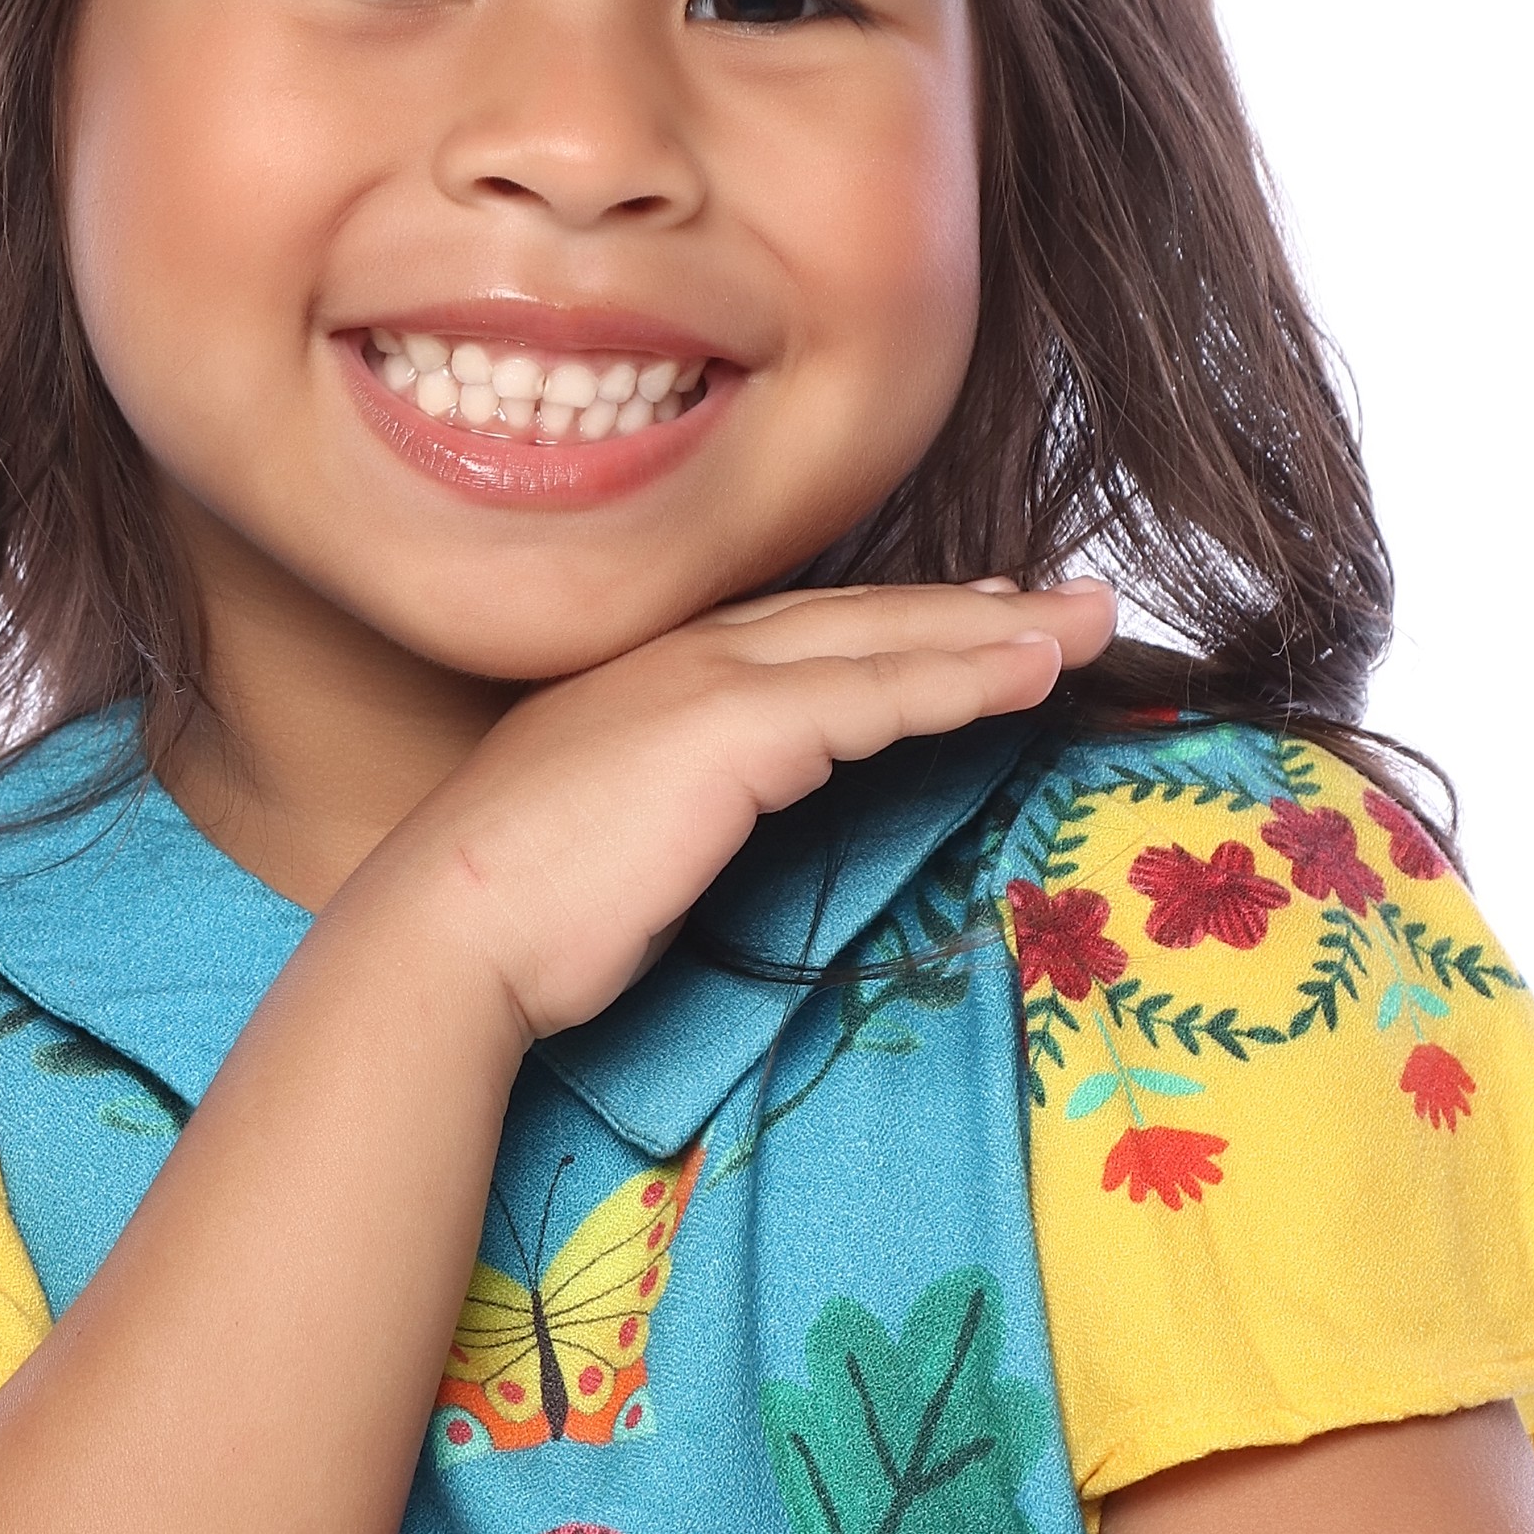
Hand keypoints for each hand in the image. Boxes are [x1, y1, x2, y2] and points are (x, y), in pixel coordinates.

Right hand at [357, 576, 1114, 1037]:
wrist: (444, 933)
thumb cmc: (510, 920)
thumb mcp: (610, 847)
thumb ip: (674, 816)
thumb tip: (704, 839)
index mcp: (649, 681)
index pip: (799, 635)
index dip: (896, 624)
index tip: (975, 620)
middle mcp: (682, 656)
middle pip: (858, 616)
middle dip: (973, 605)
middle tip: (1067, 601)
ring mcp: (709, 682)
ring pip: (884, 637)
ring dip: (999, 627)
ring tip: (1088, 620)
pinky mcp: (738, 727)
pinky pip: (880, 693)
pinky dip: (965, 674)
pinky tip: (1034, 670)